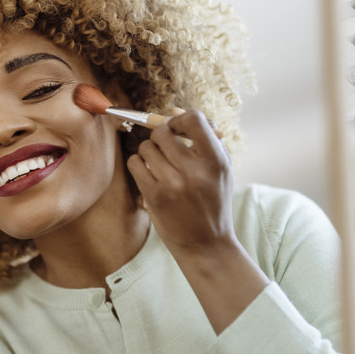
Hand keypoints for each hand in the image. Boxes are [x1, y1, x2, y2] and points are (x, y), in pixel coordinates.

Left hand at [126, 109, 233, 253]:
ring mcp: (173, 184)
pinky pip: (135, 164)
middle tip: (166, 147)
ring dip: (150, 151)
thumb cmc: (213, 199)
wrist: (207, 243)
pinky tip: (150, 174)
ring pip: (146, 147)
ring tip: (160, 164)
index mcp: (216, 160)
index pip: (193, 119)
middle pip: (163, 132)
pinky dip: (139, 165)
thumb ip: (202, 137)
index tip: (178, 128)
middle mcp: (194, 170)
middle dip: (161, 135)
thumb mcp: (219, 168)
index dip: (180, 119)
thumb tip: (172, 110)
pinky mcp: (154, 197)